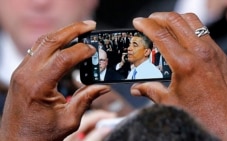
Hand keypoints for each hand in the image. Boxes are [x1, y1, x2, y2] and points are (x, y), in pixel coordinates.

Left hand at [0, 21, 109, 140]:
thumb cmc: (40, 135)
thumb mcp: (69, 120)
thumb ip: (86, 99)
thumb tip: (103, 86)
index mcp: (38, 86)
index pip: (64, 58)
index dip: (82, 50)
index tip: (94, 49)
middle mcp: (26, 74)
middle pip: (51, 41)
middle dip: (73, 30)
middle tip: (90, 25)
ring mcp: (22, 71)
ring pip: (43, 41)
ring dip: (63, 33)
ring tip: (80, 30)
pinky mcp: (22, 72)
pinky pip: (37, 49)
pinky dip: (53, 41)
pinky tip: (65, 41)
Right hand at [131, 12, 226, 139]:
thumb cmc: (202, 115)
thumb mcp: (170, 102)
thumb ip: (150, 90)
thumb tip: (137, 88)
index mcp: (184, 64)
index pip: (160, 34)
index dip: (145, 25)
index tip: (138, 22)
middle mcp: (200, 52)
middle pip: (175, 20)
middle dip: (158, 16)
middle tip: (149, 21)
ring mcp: (213, 51)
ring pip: (192, 20)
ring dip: (175, 18)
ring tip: (164, 24)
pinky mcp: (220, 54)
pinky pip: (203, 31)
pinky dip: (189, 27)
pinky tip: (182, 37)